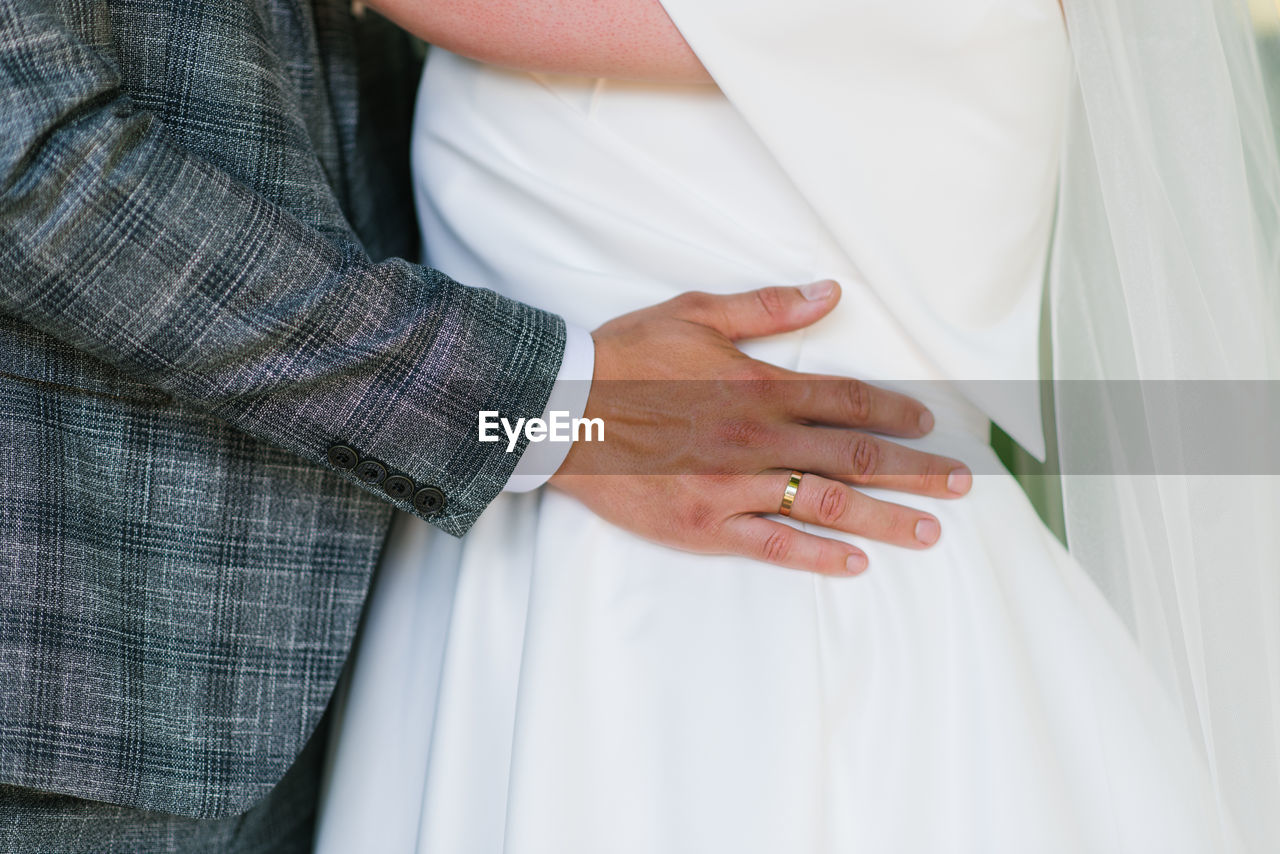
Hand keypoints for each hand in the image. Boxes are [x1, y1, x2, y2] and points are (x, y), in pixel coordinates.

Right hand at [549, 281, 972, 575]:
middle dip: (916, 470)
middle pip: (855, 456)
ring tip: (929, 531)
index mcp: (760, 384)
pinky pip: (773, 545)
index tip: (930, 423)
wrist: (562, 409)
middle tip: (962, 484)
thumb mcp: (695, 313)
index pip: (849, 400)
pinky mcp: (706, 524)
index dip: (897, 412)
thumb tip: (829, 292)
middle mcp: (759, 437)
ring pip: (827, 504)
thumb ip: (768, 307)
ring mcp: (734, 485)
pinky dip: (817, 555)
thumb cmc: (625, 357)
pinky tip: (854, 563)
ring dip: (886, 518)